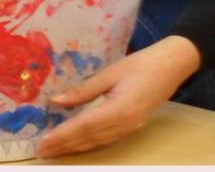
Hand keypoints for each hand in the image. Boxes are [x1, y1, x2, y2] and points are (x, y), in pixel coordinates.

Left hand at [35, 35, 200, 157]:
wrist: (172, 64)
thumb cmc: (142, 63)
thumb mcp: (110, 72)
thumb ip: (83, 90)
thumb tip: (55, 101)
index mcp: (119, 109)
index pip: (84, 126)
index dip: (62, 136)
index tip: (43, 143)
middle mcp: (125, 123)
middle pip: (89, 139)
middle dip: (64, 146)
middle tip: (42, 151)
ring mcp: (130, 127)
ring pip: (97, 142)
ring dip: (74, 147)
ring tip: (54, 149)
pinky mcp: (133, 125)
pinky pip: (106, 139)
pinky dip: (88, 143)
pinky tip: (77, 142)